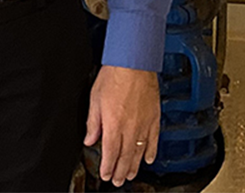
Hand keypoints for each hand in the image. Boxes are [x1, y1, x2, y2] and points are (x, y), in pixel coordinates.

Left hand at [84, 65, 159, 185]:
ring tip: (131, 175)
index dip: (108, 167)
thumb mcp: (95, 99)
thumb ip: (93, 123)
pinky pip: (154, 139)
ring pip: (140, 151)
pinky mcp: (154, 117)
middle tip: (118, 181)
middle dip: (121, 172)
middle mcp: (130, 128)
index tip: (105, 175)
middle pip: (125, 156)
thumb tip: (90, 139)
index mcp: (113, 125)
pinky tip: (149, 159)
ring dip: (135, 166)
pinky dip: (151, 151)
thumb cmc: (114, 76)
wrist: (134, 62)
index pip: (110, 153)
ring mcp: (144, 123)